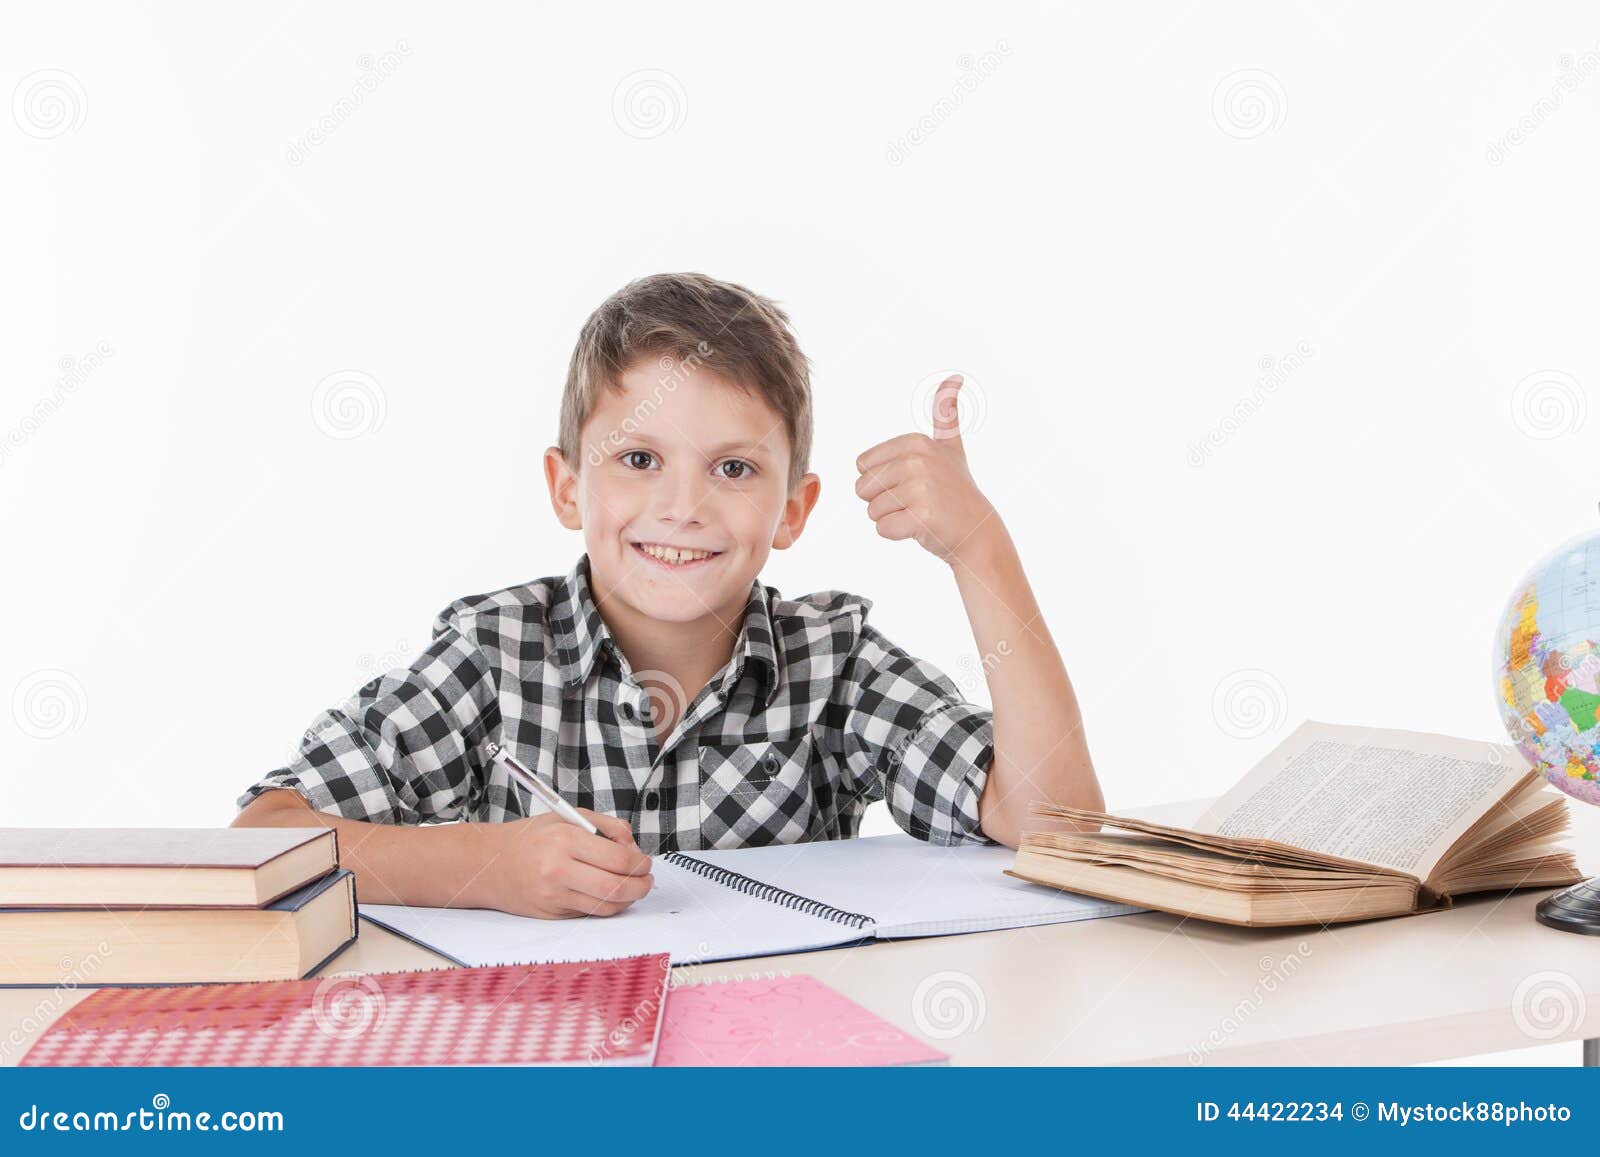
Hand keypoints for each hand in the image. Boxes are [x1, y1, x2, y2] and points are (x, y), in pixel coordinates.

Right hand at [471, 810, 653, 918]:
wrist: (488, 863)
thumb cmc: (530, 837)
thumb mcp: (567, 816)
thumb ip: (606, 826)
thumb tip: (634, 847)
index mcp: (565, 840)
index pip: (618, 860)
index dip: (640, 864)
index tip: (645, 862)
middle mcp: (558, 870)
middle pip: (616, 888)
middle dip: (641, 886)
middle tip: (647, 879)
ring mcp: (553, 896)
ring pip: (605, 906)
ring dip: (628, 899)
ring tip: (633, 887)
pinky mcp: (551, 914)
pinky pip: (589, 914)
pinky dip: (606, 906)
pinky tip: (609, 894)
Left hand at [854, 374, 997, 565]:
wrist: (978, 531)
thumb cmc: (956, 491)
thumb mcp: (950, 447)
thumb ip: (946, 414)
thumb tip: (954, 376)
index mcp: (915, 442)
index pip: (862, 466)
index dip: (882, 481)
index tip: (914, 483)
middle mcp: (917, 461)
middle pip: (863, 488)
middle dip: (884, 501)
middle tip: (916, 501)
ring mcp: (921, 488)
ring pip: (872, 510)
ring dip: (892, 518)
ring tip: (920, 513)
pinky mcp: (922, 517)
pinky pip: (883, 528)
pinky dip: (898, 534)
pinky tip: (922, 528)